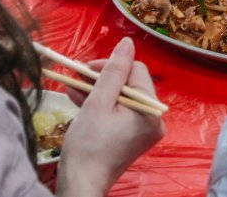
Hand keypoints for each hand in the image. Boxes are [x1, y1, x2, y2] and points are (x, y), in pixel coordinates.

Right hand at [56, 38, 164, 196]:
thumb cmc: (88, 146)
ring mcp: (145, 130)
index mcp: (151, 110)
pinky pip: (120, 112)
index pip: (135, 71)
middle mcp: (154, 119)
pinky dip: (102, 106)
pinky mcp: (134, 137)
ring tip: (72, 88)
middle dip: (101, 80)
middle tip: (76, 77)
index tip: (86, 69)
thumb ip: (113, 71)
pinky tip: (79, 100)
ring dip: (98, 91)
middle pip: (128, 84)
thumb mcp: (98, 102)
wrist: (81, 185)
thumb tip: (127, 43)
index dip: (110, 66)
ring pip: (121, 98)